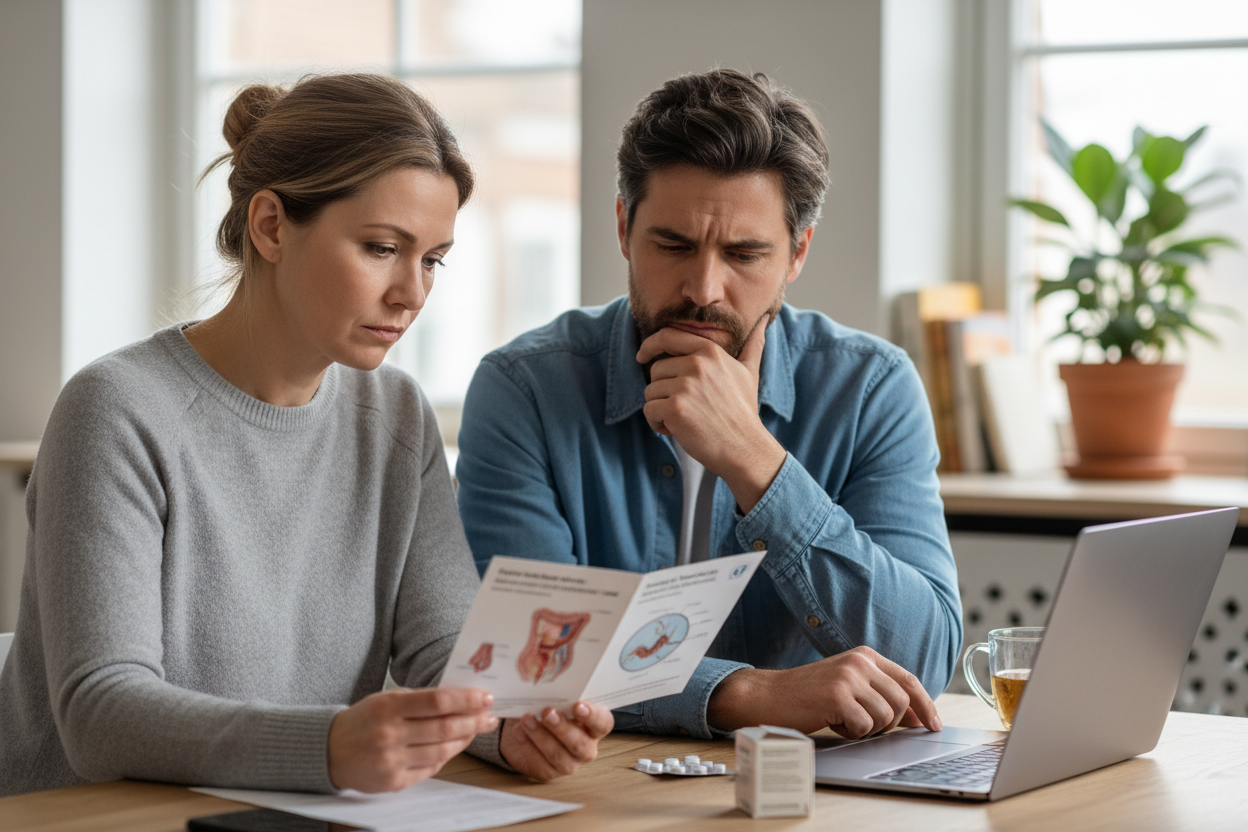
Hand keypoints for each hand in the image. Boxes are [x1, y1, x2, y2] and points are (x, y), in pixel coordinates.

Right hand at [327, 687, 497, 791]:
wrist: (329, 751)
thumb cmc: (364, 720)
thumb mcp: (386, 699)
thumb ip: (420, 699)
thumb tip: (461, 699)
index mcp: (389, 707)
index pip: (438, 701)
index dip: (466, 699)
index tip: (485, 697)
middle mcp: (390, 734)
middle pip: (445, 728)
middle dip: (473, 721)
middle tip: (489, 716)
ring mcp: (392, 761)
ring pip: (441, 751)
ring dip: (464, 740)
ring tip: (475, 730)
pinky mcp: (393, 782)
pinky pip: (430, 769)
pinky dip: (445, 756)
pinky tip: (454, 746)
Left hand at [500, 701, 613, 780]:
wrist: (524, 725)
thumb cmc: (545, 707)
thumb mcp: (555, 698)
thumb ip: (560, 695)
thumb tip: (551, 686)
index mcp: (594, 725)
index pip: (603, 723)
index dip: (593, 716)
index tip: (578, 706)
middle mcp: (586, 746)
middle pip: (580, 744)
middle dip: (562, 728)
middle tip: (547, 712)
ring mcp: (569, 762)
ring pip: (558, 756)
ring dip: (540, 736)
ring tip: (526, 720)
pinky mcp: (549, 772)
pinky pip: (539, 764)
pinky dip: (527, 746)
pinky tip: (519, 731)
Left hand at [636, 322, 785, 512]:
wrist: (745, 447)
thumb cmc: (743, 411)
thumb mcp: (750, 372)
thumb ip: (752, 346)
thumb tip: (763, 321)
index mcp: (710, 351)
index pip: (668, 336)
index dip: (650, 345)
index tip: (642, 356)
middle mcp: (697, 365)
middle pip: (656, 369)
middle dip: (662, 389)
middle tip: (683, 406)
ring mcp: (685, 386)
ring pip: (651, 391)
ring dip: (660, 408)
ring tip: (683, 419)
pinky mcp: (675, 408)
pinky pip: (649, 410)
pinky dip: (657, 423)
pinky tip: (676, 430)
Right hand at [705, 646, 941, 738]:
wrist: (767, 696)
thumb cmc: (807, 696)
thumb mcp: (847, 684)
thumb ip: (878, 692)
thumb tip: (916, 716)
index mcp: (865, 655)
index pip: (909, 680)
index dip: (925, 705)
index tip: (933, 725)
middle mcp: (860, 661)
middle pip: (902, 702)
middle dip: (888, 723)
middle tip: (860, 724)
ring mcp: (849, 676)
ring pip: (886, 717)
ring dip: (866, 729)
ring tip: (841, 720)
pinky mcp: (838, 695)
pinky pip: (865, 726)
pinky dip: (850, 732)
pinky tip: (831, 722)